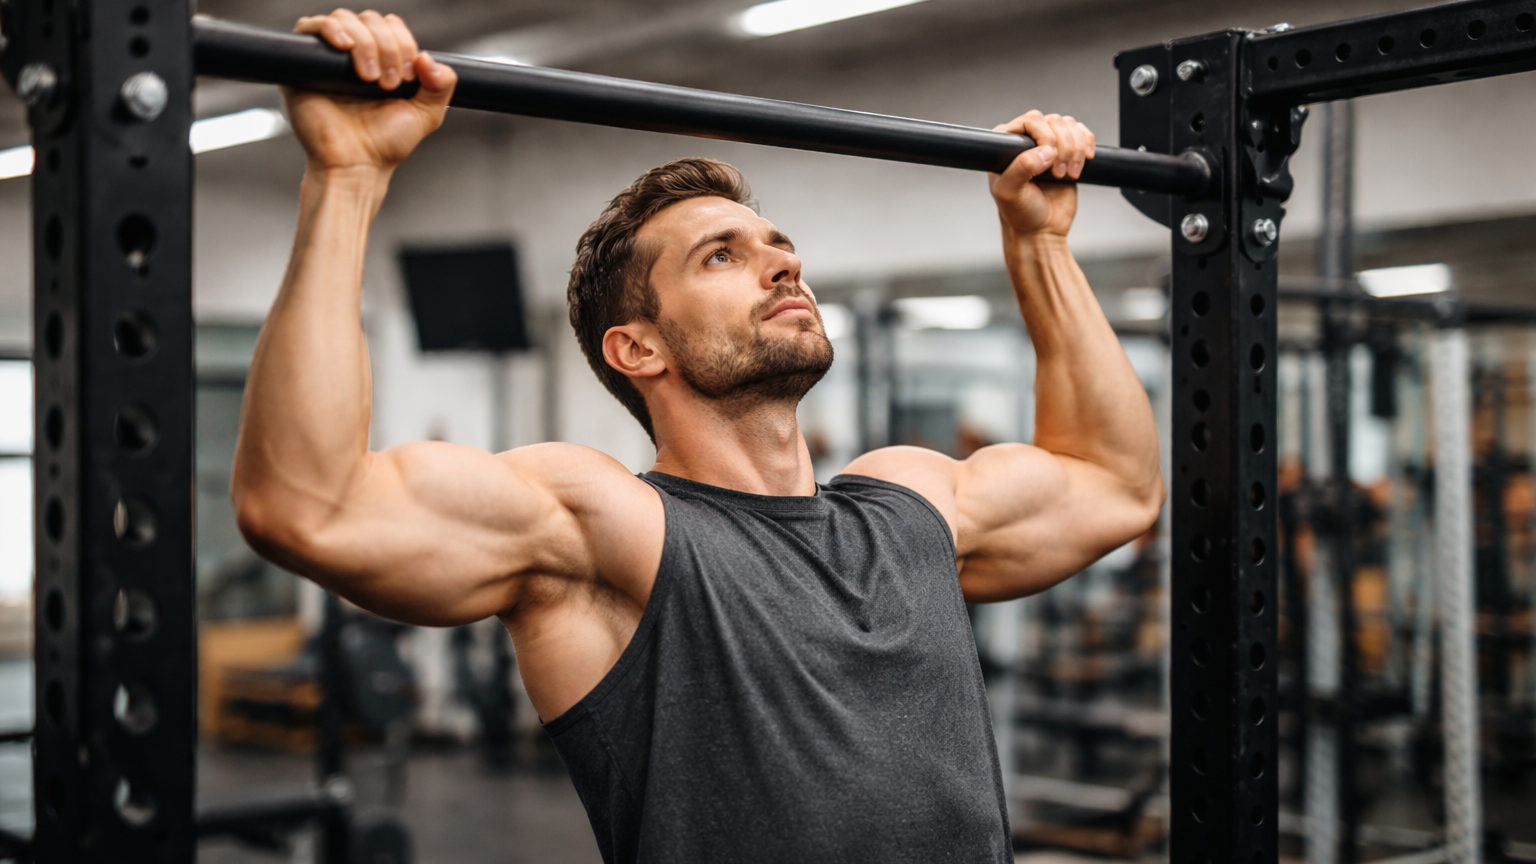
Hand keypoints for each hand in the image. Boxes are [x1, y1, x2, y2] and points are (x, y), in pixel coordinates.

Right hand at [285, 10, 457, 173]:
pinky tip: (345, 48)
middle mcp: (354, 55)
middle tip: (389, 83)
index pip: (391, 26)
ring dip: (366, 43)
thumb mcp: (426, 114)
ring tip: (370, 79)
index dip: (403, 42)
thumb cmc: (384, 144)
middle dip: (387, 46)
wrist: (356, 165)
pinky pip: (310, 28)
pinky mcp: (302, 65)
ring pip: (345, 19)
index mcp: (381, 60)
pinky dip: (330, 29)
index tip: (407, 77)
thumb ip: (441, 85)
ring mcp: (328, 59)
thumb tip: (428, 58)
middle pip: (370, 19)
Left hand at [988, 111, 1095, 238]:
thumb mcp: (1010, 193)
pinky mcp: (1068, 152)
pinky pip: (1082, 134)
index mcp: (1006, 145)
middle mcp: (1027, 141)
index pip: (1030, 120)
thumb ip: (1021, 169)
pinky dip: (1086, 145)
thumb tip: (1045, 151)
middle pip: (1054, 121)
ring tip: (1068, 174)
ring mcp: (1048, 145)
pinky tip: (1083, 161)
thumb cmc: (1020, 213)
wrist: (1042, 230)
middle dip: (1063, 146)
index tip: (1049, 158)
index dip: (1044, 134)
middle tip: (1058, 174)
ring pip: (1069, 126)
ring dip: (1075, 149)